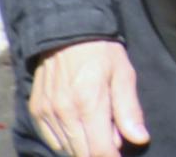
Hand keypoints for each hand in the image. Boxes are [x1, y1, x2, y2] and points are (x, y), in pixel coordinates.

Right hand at [30, 38, 147, 156]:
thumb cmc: (102, 52)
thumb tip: (140, 139)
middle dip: (99, 152)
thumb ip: (129, 110)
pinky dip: (67, 141)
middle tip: (111, 138)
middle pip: (82, 153)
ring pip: (66, 149)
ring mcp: (46, 114)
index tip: (119, 155)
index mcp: (89, 103)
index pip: (99, 151)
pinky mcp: (36, 112)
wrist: (67, 31)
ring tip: (96, 128)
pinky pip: (52, 140)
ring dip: (83, 147)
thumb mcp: (123, 74)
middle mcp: (64, 113)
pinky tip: (78, 128)